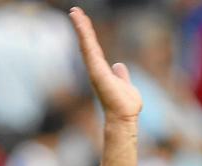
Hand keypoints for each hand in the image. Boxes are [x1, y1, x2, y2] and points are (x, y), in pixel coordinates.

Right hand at [69, 7, 142, 124]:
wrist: (124, 117)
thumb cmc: (125, 106)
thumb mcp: (126, 85)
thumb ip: (121, 75)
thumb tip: (119, 66)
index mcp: (102, 70)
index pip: (94, 48)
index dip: (88, 34)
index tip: (83, 20)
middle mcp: (96, 69)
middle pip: (87, 44)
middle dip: (81, 27)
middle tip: (75, 11)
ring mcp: (95, 70)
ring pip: (86, 44)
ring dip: (81, 28)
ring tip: (75, 12)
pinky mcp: (96, 71)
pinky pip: (89, 49)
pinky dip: (84, 36)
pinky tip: (80, 23)